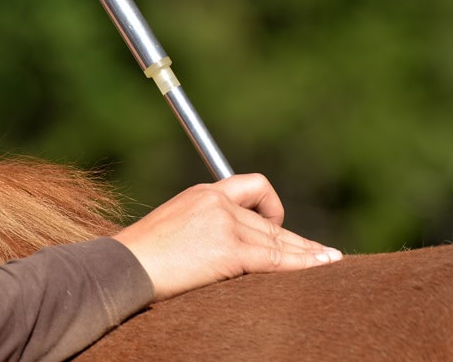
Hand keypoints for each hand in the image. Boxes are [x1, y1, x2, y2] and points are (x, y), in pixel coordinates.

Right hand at [113, 174, 341, 300]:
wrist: (123, 267)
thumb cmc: (138, 256)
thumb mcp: (170, 228)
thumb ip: (198, 226)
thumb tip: (213, 246)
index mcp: (203, 193)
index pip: (251, 186)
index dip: (271, 205)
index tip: (277, 224)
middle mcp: (217, 202)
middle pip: (269, 220)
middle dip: (296, 238)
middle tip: (320, 251)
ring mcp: (224, 224)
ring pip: (277, 240)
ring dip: (306, 253)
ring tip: (329, 261)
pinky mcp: (229, 250)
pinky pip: (274, 258)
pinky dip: (302, 264)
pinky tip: (321, 266)